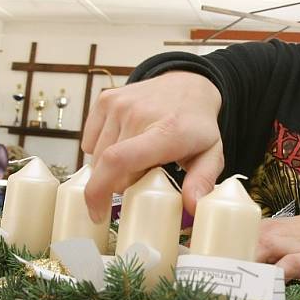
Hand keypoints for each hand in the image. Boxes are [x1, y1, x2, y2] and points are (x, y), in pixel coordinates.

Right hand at [82, 72, 223, 222]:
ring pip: (95, 156)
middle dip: (118, 182)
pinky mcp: (106, 99)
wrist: (189, 85)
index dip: (99, 191)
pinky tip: (124, 144)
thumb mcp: (211, 156)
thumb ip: (202, 182)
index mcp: (166, 132)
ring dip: (110, 168)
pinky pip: (89, 141)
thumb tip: (192, 206)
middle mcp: (138, 114)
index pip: (118, 160)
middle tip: (141, 177)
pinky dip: (100, 150)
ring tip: (137, 159)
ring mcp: (119, 104)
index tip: (98, 214)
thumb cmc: (198, 126)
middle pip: (106, 167)